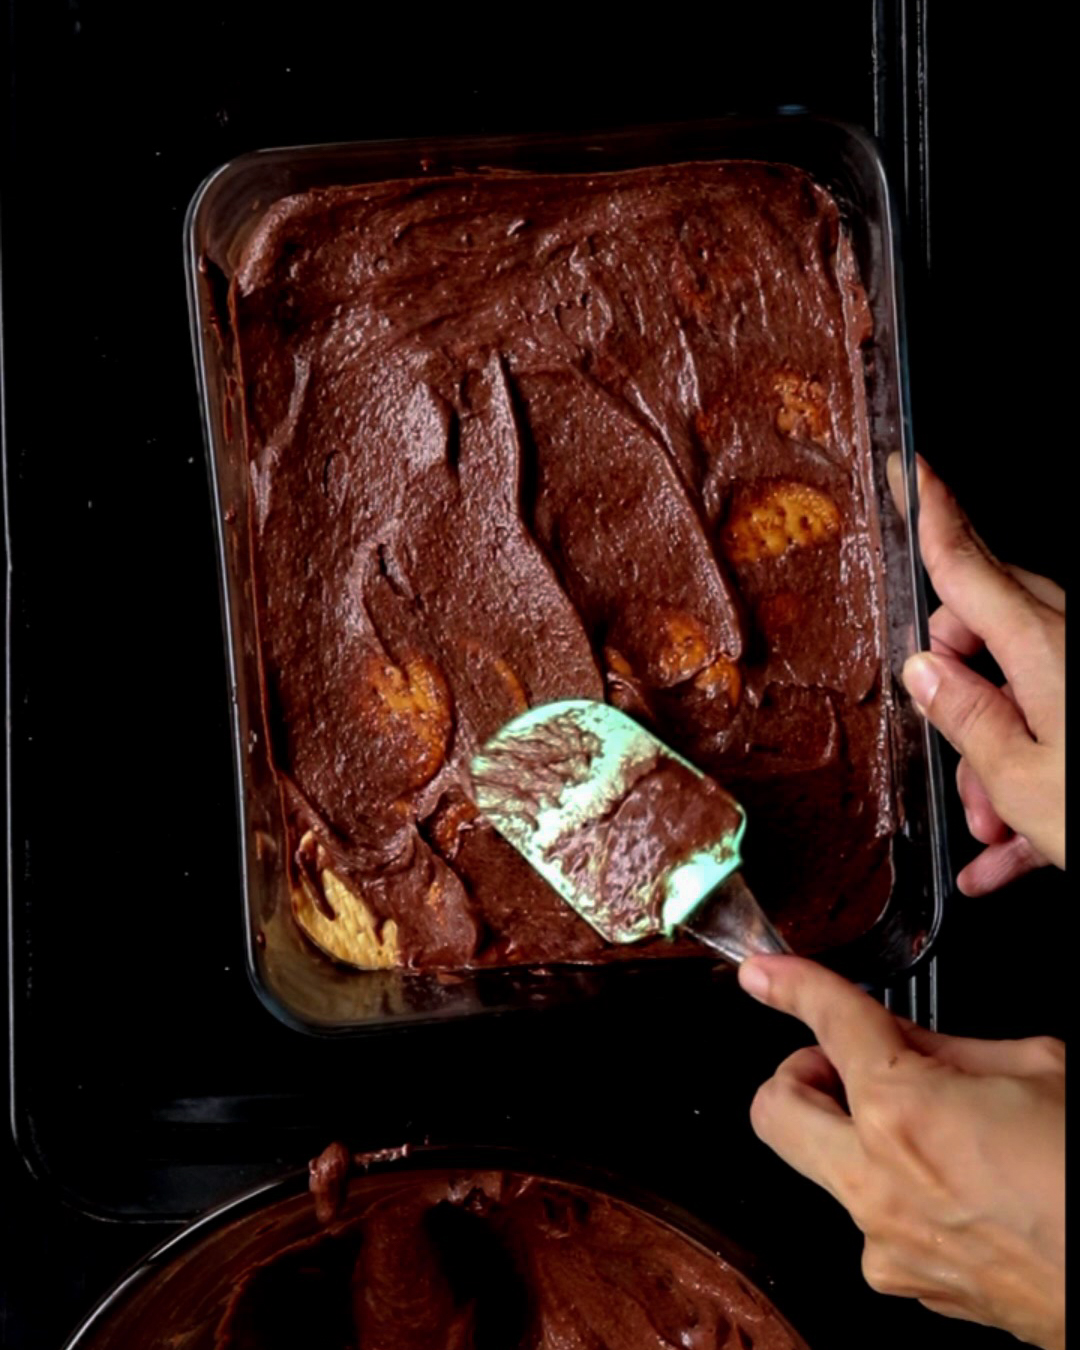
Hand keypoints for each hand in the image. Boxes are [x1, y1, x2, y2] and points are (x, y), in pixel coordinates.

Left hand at [740, 955, 1064, 1348]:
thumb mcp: (1040, 1068)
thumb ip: (946, 1046)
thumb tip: (895, 1032)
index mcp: (904, 1112)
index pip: (826, 1020)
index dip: (790, 983)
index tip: (766, 974)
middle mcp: (875, 1184)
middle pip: (773, 1108)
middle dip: (800, 1071)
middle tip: (852, 1062)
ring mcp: (887, 1245)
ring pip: (819, 1166)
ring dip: (849, 1130)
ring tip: (931, 1125)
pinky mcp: (910, 1286)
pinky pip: (870, 1217)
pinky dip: (890, 1184)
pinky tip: (955, 1179)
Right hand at [887, 454, 1063, 893]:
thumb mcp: (1022, 780)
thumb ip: (966, 716)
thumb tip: (925, 668)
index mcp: (1043, 647)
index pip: (965, 562)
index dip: (929, 513)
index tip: (907, 467)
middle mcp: (1071, 645)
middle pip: (988, 626)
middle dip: (957, 682)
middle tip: (952, 749)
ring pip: (1021, 683)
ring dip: (995, 753)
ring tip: (994, 829)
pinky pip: (1055, 726)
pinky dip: (1029, 786)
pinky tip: (1008, 855)